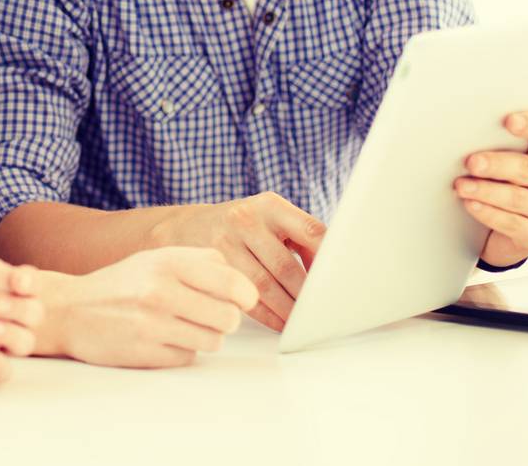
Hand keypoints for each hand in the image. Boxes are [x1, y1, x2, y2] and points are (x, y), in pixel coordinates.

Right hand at [48, 247, 258, 366]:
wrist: (70, 311)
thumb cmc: (119, 284)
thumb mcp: (155, 258)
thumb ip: (198, 261)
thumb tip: (240, 280)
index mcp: (167, 262)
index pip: (232, 283)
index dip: (245, 295)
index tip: (240, 298)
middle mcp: (160, 291)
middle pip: (229, 317)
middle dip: (226, 319)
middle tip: (211, 314)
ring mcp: (153, 325)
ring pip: (214, 340)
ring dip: (205, 336)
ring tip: (183, 325)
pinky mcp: (147, 353)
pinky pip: (189, 357)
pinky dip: (182, 350)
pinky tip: (162, 338)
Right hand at [149, 192, 323, 331]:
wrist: (188, 226)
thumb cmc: (243, 226)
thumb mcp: (271, 219)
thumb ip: (301, 239)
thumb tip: (333, 272)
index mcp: (270, 205)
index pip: (310, 231)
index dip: (327, 260)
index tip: (339, 283)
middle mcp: (246, 218)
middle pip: (286, 266)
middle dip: (306, 296)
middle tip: (322, 314)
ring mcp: (225, 241)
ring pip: (263, 285)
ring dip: (287, 310)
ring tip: (302, 322)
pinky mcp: (212, 264)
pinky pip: (244, 295)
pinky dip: (266, 314)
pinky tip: (279, 322)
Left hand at [455, 111, 527, 266]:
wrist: (504, 229)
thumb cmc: (502, 181)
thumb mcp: (503, 159)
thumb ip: (497, 143)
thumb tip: (466, 134)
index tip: (509, 120)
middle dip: (496, 164)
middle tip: (471, 162)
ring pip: (518, 197)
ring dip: (485, 191)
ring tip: (461, 186)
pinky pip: (513, 224)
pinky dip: (489, 213)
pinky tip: (471, 205)